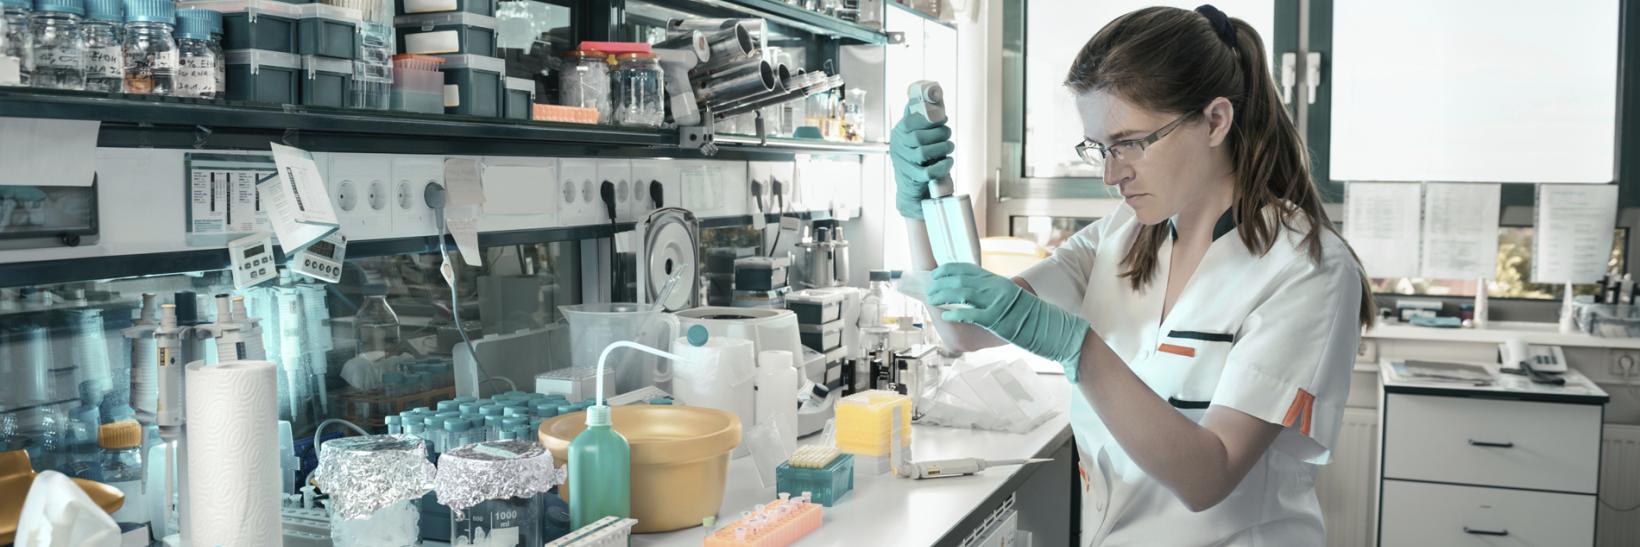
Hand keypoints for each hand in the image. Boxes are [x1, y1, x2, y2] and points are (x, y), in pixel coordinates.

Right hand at [889, 104, 953, 219]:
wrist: (911, 191)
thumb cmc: (917, 160)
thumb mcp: (914, 137)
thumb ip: (919, 119)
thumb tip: (928, 95)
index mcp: (899, 134)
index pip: (909, 121)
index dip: (928, 118)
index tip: (942, 119)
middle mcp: (898, 148)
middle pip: (918, 137)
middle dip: (939, 133)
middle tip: (948, 134)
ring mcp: (904, 164)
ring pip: (923, 153)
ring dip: (942, 148)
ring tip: (950, 147)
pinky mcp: (912, 179)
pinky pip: (928, 172)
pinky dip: (942, 166)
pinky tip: (948, 161)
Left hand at [928, 263, 1089, 379]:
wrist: (1049, 326)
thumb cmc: (1028, 316)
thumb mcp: (1008, 297)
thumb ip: (990, 293)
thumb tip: (968, 297)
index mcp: (996, 281)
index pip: (966, 268)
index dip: (947, 269)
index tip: (935, 273)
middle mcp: (995, 287)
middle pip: (959, 279)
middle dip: (940, 284)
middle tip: (929, 289)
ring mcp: (996, 302)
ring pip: (961, 293)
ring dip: (943, 296)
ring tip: (932, 300)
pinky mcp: (997, 319)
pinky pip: (970, 314)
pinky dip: (955, 314)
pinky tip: (946, 316)